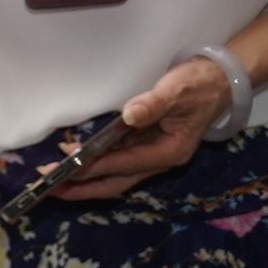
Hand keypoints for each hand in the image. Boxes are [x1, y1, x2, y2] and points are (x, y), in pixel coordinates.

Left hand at [55, 57, 233, 200]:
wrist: (219, 81)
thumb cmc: (198, 84)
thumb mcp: (177, 90)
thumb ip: (154, 103)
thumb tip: (130, 116)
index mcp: (168, 152)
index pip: (122, 165)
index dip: (91, 168)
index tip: (63, 170)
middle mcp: (160, 160)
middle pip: (115, 182)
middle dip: (81, 187)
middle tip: (47, 187)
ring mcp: (153, 155)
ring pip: (114, 175)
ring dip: (84, 177)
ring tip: (52, 177)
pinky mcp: (146, 147)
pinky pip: (117, 160)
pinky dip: (94, 161)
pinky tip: (73, 155)